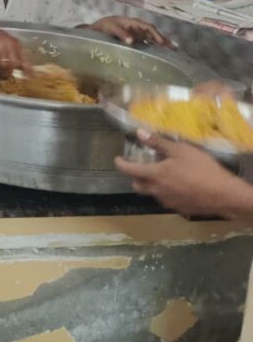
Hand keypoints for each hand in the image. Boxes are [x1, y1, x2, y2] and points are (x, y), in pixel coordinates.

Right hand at [0, 21, 27, 71]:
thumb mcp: (7, 40)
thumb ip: (13, 51)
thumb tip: (17, 65)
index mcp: (16, 43)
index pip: (24, 58)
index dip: (28, 69)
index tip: (30, 77)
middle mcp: (10, 45)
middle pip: (14, 64)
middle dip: (10, 70)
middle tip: (6, 74)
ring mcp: (1, 47)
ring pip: (4, 65)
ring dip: (0, 69)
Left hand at [90, 16, 172, 47]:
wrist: (98, 28)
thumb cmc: (105, 26)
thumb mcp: (111, 28)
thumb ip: (121, 34)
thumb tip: (132, 41)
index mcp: (134, 22)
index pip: (148, 27)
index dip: (156, 35)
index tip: (161, 43)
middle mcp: (138, 28)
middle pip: (153, 33)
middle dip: (164, 39)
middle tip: (174, 48)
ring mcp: (137, 33)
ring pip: (152, 38)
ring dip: (161, 43)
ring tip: (172, 50)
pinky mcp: (135, 40)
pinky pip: (146, 43)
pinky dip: (154, 47)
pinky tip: (160, 53)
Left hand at [114, 132, 252, 216]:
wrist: (224, 195)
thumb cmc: (202, 169)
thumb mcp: (181, 150)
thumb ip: (158, 143)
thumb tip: (139, 132)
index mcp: (154, 175)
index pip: (129, 170)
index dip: (120, 164)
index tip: (117, 159)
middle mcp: (157, 190)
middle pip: (137, 185)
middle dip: (135, 177)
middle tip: (141, 167)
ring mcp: (167, 201)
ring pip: (151, 193)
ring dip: (151, 185)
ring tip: (162, 175)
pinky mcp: (179, 208)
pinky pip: (166, 199)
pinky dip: (165, 192)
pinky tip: (177, 186)